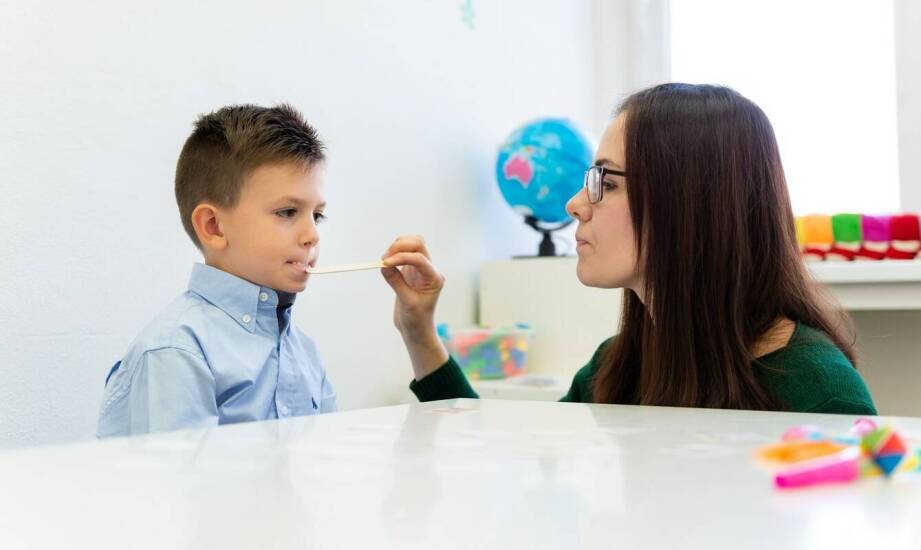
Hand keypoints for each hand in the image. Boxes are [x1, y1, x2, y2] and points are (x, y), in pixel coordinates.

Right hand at [381, 235, 448, 378]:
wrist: (416, 329)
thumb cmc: (416, 320)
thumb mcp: (407, 302)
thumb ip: (396, 282)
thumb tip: (384, 265)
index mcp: (435, 278)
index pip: (419, 258)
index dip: (401, 257)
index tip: (385, 264)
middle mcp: (429, 270)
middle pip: (418, 244)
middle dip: (400, 246)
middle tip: (384, 259)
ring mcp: (420, 269)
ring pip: (411, 245)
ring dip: (396, 247)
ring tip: (384, 261)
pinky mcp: (410, 270)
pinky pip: (402, 254)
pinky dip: (393, 254)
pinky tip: (385, 264)